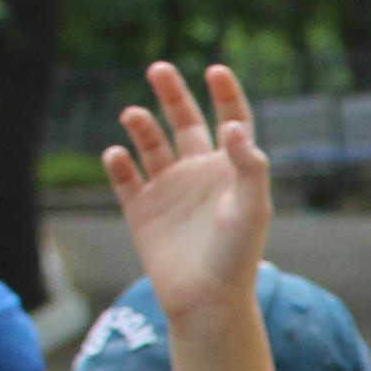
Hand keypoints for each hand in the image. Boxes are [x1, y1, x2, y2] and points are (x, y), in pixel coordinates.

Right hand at [105, 61, 272, 320]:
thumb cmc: (237, 256)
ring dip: (141, 126)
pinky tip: (118, 154)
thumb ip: (248, 165)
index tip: (215, 70)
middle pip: (185, 122)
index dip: (225, 94)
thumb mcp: (252, 207)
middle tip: (158, 68)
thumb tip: (232, 126)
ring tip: (133, 115)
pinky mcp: (142, 211)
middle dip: (172, 94)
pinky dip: (118, 163)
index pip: (232, 121)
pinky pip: (125, 178)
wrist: (206, 302)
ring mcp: (169, 190)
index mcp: (230, 170)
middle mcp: (199, 174)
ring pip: (151, 144)